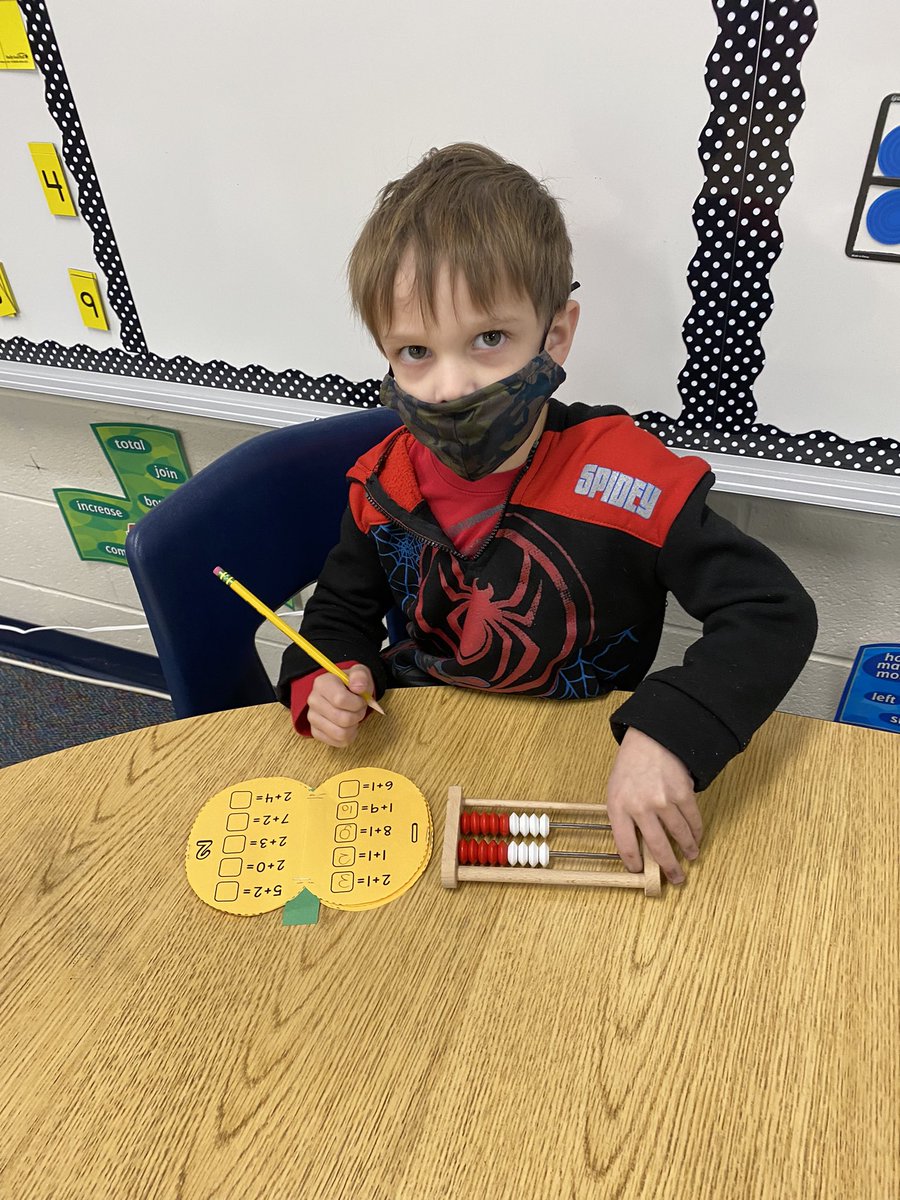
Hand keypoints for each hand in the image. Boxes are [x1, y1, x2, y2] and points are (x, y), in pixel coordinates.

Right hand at [306, 665, 374, 747]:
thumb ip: (360, 677)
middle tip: (359, 709)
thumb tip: (358, 687)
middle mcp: (313, 700)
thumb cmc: (352, 684)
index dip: (357, 703)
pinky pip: (337, 742)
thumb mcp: (360, 674)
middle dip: (358, 715)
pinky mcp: (315, 731)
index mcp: (322, 683)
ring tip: (353, 717)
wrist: (344, 692)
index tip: (361, 699)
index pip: (340, 700)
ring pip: (340, 733)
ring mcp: (312, 717)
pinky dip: (348, 736)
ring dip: (354, 727)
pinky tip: (348, 726)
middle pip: (342, 719)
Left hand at [606, 727, 701, 885]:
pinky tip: (696, 838)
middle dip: (669, 867)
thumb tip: (637, 847)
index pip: (625, 845)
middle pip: (657, 847)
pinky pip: (692, 820)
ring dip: (688, 849)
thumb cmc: (630, 767)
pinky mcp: (682, 793)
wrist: (650, 740)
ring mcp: (663, 800)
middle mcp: (640, 806)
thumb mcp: (616, 792)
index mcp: (618, 807)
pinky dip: (696, 832)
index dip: (633, 863)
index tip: (640, 871)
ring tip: (691, 856)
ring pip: (679, 835)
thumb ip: (623, 818)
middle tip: (676, 878)